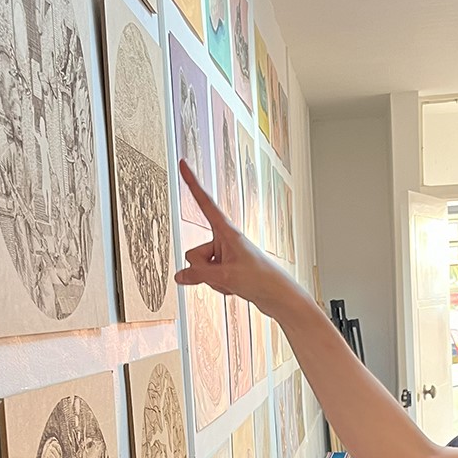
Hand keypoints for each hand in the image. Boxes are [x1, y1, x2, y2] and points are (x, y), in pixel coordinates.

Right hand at [174, 160, 307, 320]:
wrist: (277, 295)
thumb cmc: (260, 279)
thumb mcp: (226, 277)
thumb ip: (199, 275)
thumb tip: (180, 276)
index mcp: (227, 231)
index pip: (205, 202)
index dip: (192, 183)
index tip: (183, 162)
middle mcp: (223, 239)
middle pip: (193, 254)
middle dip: (203, 270)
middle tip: (226, 275)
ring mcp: (223, 254)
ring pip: (199, 269)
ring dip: (212, 281)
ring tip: (234, 282)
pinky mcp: (225, 268)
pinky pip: (208, 278)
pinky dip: (218, 286)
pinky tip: (234, 287)